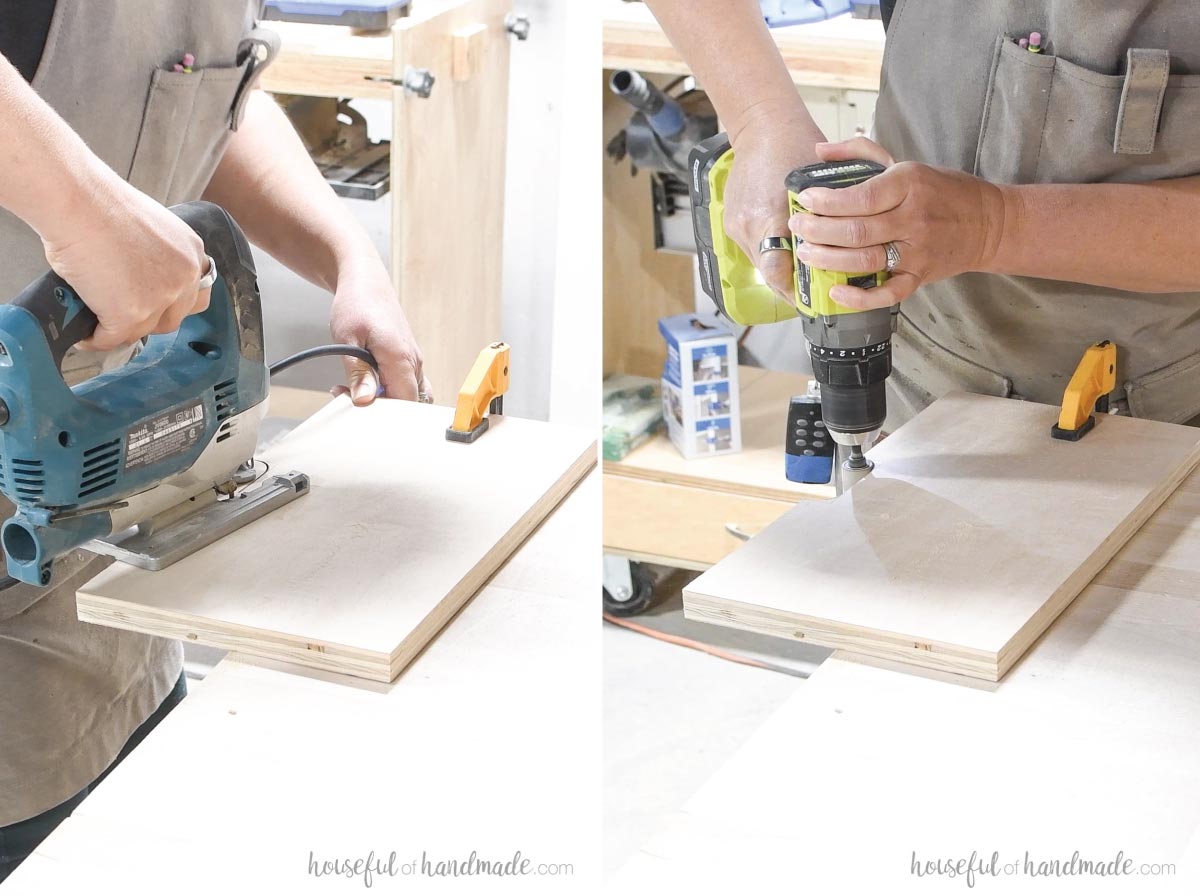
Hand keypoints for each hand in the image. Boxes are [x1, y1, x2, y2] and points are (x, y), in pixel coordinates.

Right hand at [42, 171, 210, 350]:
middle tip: (125, 314)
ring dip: (122, 330)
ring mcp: (160, 298)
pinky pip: (113, 338)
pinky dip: (96, 339)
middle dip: (149, 320)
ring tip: (101, 323)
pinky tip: (85, 335)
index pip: (195, 294)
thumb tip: (139, 278)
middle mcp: (184, 277)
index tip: (157, 307)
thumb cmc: (100, 205)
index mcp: (191, 253)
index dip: (174, 305)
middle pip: (174, 318)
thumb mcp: (151, 229)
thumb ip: (158, 257)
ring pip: (143, 331)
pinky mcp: (131, 314)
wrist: (78, 202)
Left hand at [329, 257, 428, 404]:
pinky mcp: (409, 360)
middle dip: (381, 408)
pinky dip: (389, 389)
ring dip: (384, 399)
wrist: (366, 282)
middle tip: (349, 394)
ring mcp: (414, 361)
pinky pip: (406, 385)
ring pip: (409, 396)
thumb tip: (365, 400)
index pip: (405, 403)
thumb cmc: (356, 305)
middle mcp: (414, 362)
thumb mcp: (347, 340)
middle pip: (409, 403)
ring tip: (356, 387)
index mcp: (402, 358)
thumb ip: (359, 373)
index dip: (383, 413)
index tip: (357, 404)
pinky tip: (367, 381)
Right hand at [725, 109, 823, 298]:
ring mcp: (736, 225)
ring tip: (803, 272)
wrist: (763, 127)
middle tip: (813, 293)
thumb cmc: (795, 147)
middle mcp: (748, 225)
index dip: (796, 292)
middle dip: (791, 286)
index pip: (778, 272)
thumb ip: (825, 221)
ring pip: (761, 263)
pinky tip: (785, 249)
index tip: (813, 301)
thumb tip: (838, 252)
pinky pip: (752, 248)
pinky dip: (769, 252)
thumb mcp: (821, 184)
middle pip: (769, 274)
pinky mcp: (731, 222)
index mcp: (770, 216)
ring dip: (780, 270)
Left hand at [787, 137, 1005, 308]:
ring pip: (865, 261)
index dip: (827, 201)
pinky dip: (860, 297)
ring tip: (805, 252)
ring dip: (828, 259)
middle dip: (818, 230)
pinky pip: (887, 294)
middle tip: (797, 227)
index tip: (805, 199)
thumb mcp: (906, 164)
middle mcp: (913, 219)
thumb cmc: (941, 190)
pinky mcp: (920, 277)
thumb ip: (860, 153)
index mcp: (909, 185)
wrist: (989, 223)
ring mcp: (917, 252)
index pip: (860, 197)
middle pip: (856, 231)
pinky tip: (836, 291)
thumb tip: (819, 151)